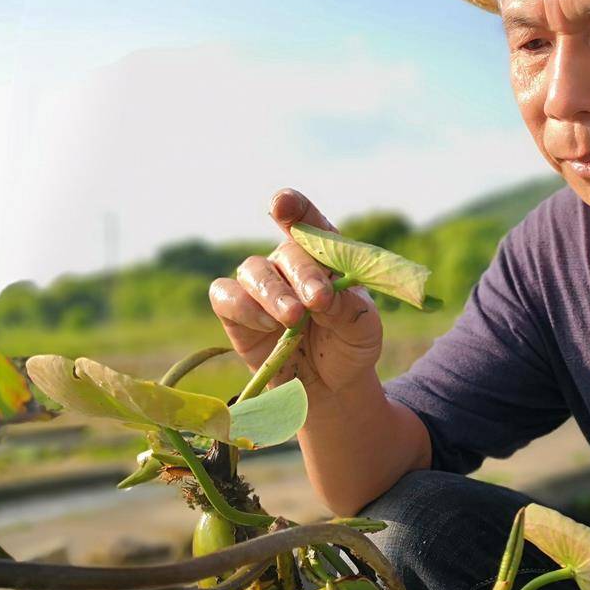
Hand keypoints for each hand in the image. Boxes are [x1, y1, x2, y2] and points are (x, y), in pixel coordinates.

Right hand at [209, 189, 382, 400]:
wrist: (331, 385)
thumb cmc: (350, 344)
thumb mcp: (364, 328)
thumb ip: (349, 308)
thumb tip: (324, 297)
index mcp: (324, 255)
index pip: (307, 222)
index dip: (294, 208)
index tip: (283, 205)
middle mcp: (288, 263)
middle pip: (286, 251)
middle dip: (303, 274)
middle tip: (319, 301)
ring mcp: (260, 286)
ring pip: (253, 270)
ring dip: (273, 292)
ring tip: (294, 319)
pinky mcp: (236, 313)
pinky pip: (225, 296)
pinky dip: (244, 306)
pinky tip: (269, 324)